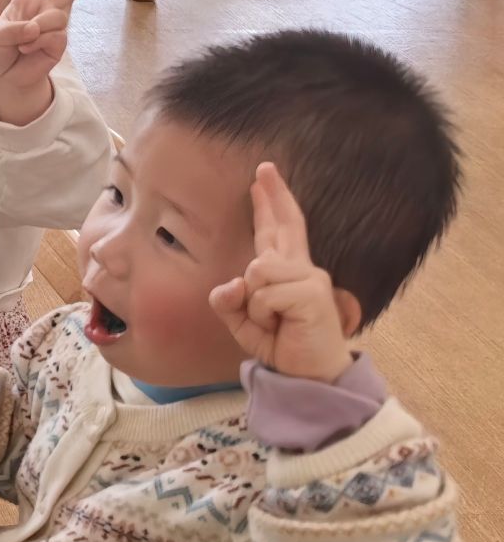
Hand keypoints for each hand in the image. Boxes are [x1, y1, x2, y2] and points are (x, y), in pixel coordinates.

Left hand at [0, 0, 112, 126]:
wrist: (8, 77)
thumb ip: (13, 28)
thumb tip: (36, 27)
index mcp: (24, 0)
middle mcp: (43, 9)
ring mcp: (54, 26)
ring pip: (57, 17)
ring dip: (37, 30)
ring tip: (24, 43)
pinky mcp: (60, 42)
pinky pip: (56, 36)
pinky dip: (39, 43)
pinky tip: (29, 50)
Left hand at [208, 163, 351, 381]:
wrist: (309, 373)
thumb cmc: (281, 344)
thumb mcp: (243, 323)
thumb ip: (229, 301)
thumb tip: (230, 285)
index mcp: (287, 272)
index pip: (278, 229)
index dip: (272, 202)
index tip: (264, 175)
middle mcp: (301, 268)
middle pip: (284, 225)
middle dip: (273, 196)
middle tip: (265, 168)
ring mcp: (310, 278)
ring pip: (256, 270)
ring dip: (255, 303)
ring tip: (273, 321)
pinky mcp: (311, 293)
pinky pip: (264, 293)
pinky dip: (263, 313)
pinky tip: (283, 324)